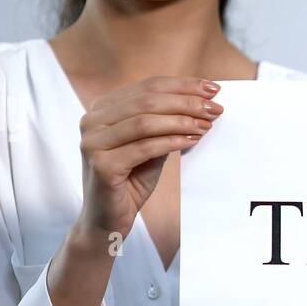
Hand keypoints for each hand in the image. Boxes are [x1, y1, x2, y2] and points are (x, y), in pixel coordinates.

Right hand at [76, 76, 223, 239]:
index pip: (147, 87)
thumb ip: (166, 124)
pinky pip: (145, 147)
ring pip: (145, 122)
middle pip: (147, 101)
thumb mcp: (151, 146)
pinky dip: (172, 141)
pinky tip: (192, 139)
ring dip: (182, 120)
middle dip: (187, 102)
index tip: (212, 88)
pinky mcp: (101, 165)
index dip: (182, 85)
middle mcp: (91, 121)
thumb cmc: (131, 181)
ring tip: (207, 124)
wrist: (108, 220)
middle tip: (215, 108)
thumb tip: (202, 103)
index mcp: (101, 109)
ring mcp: (93, 142)